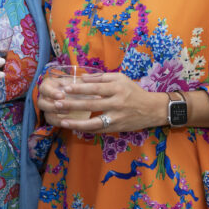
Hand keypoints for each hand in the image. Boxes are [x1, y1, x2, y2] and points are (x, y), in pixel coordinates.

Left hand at [39, 72, 163, 132]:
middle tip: (57, 103)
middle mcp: (116, 103)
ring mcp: (116, 117)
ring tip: (62, 121)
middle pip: (91, 104)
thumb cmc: (133, 91)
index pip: (95, 88)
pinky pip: (99, 130)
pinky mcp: (116, 128)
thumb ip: (101, 77)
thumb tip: (82, 78)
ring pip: (94, 122)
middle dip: (73, 104)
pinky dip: (86, 130)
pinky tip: (74, 128)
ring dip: (76, 122)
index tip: (66, 88)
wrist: (151, 109)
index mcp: (117, 88)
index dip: (80, 88)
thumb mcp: (120, 78)